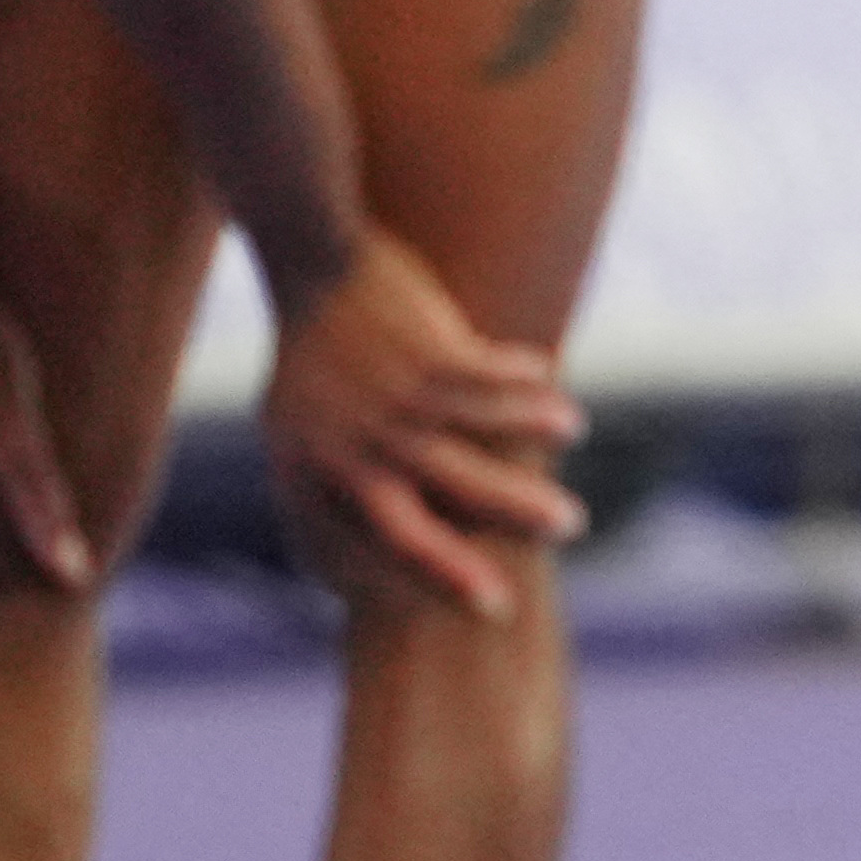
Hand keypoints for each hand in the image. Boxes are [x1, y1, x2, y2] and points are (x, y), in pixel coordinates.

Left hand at [262, 226, 587, 621]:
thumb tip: (372, 526)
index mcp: (304, 470)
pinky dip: (530, 394)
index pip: (339, 554)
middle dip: (460, 575)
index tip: (445, 597)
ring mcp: (389, 407)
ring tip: (569, 516)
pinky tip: (557, 396)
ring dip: (523, 499)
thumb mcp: (291, 417)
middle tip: (503, 608)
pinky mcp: (430, 359)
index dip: (386, 583)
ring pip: (473, 468)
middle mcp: (346, 450)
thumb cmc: (310, 343)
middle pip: (409, 534)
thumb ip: (329, 471)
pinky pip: (495, 392)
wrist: (310, 252)